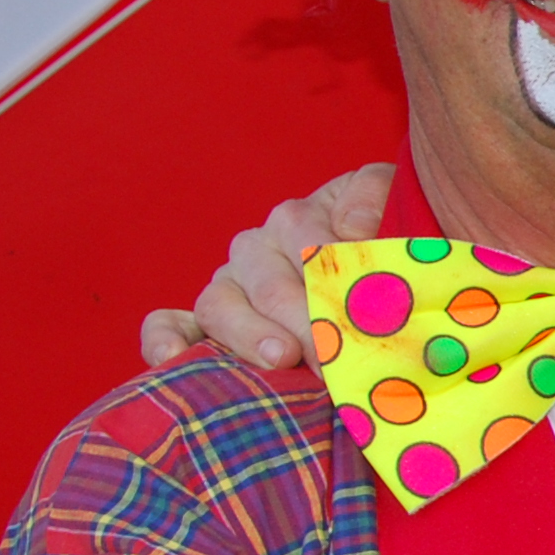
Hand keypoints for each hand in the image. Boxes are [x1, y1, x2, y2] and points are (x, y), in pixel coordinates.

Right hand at [139, 163, 392, 372]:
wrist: (369, 272)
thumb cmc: (384, 243)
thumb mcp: (391, 204)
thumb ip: (376, 196)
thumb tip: (353, 227)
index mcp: (296, 220)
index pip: (307, 241)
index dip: (332, 276)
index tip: (357, 311)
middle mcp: (255, 251)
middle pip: (270, 285)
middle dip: (303, 321)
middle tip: (331, 354)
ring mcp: (226, 287)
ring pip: (220, 305)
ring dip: (249, 333)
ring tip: (281, 358)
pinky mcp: (203, 323)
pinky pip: (169, 325)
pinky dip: (164, 340)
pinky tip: (171, 358)